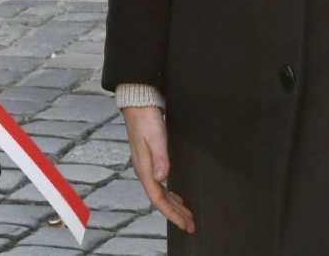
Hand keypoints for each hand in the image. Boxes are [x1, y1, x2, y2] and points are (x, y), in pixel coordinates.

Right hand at [123, 106, 195, 234]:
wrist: (138, 104)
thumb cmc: (146, 119)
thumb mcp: (156, 138)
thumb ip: (160, 158)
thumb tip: (162, 178)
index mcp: (145, 169)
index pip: (158, 199)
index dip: (172, 214)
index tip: (185, 224)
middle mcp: (145, 171)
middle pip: (160, 200)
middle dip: (175, 214)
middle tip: (191, 225)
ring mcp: (146, 166)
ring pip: (161, 193)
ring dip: (174, 205)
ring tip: (187, 215)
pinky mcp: (151, 160)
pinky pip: (161, 185)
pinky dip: (170, 194)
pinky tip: (177, 197)